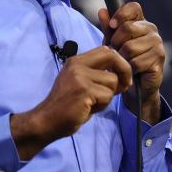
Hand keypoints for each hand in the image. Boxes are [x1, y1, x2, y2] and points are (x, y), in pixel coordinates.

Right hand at [10, 46, 131, 159]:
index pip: (106, 50)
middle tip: (125, 85)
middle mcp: (78, 65)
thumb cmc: (66, 106)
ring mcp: (80, 77)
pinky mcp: (84, 90)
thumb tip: (123, 74)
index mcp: (76, 61)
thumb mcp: (80, 83)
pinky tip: (89, 109)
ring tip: (94, 103)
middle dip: (124, 71)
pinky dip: (103, 105)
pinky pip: (108, 95)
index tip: (121, 77)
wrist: (47, 121)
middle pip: (112, 56)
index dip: (119, 62)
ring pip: (113, 81)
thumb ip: (97, 75)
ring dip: (109, 95)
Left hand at [98, 2, 164, 123]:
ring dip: (122, 58)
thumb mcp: (112, 43)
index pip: (134, 7)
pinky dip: (129, 69)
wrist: (136, 86)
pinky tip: (131, 72)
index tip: (111, 25)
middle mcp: (152, 30)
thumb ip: (108, 28)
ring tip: (123, 63)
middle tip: (115, 52)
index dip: (121, 14)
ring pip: (130, 47)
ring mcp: (157, 44)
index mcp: (141, 22)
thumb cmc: (124, 60)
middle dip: (116, 42)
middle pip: (128, 28)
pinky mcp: (158, 60)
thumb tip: (102, 11)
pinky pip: (136, 62)